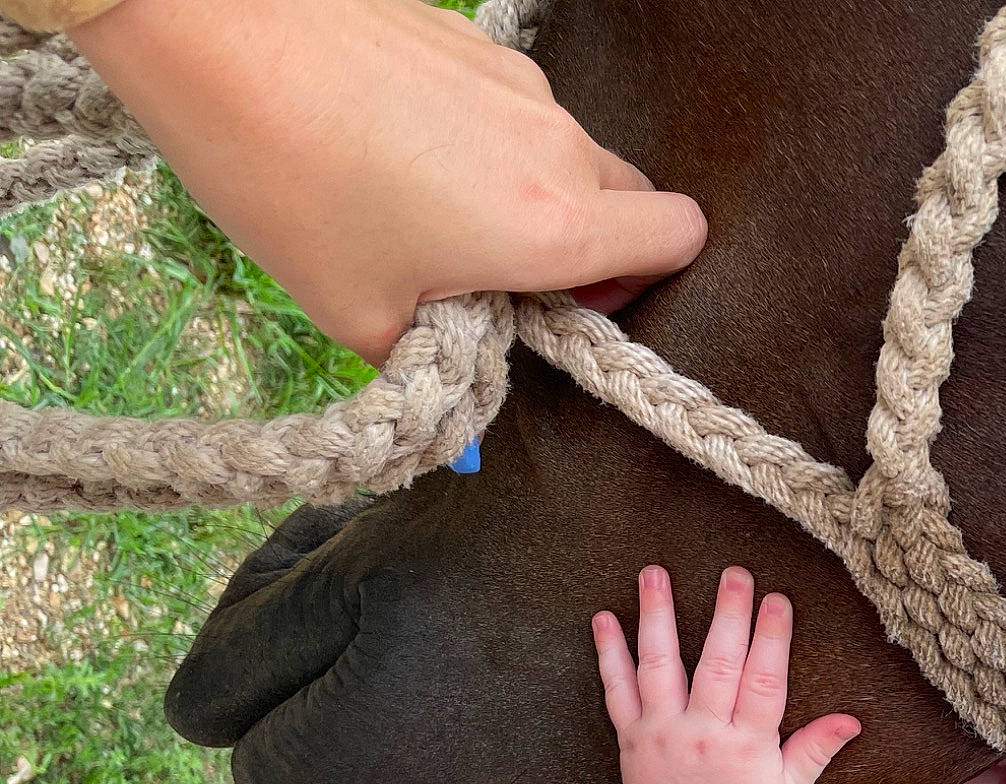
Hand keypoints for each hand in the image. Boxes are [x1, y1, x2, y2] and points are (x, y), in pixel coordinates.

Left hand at [71, 0, 706, 361]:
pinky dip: (481, 143)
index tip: (568, 303)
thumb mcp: (355, 311)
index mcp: (551, 225)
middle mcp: (557, 148)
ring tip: (424, 210)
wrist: (210, 28)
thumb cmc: (285, 174)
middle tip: (497, 274)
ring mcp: (519, 87)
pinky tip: (394, 150)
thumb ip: (429, 367)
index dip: (641, 282)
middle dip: (587, 246)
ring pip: (568, 156)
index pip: (679, 239)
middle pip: (632, 201)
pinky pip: (513, 112)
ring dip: (526, 195)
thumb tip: (450, 408)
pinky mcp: (475, 47)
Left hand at [593, 566, 860, 783]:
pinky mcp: (631, 740)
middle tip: (733, 574)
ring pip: (660, 667)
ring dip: (657, 617)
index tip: (777, 600)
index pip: (763, 682)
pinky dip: (608, 654)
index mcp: (746, 746)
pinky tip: (604, 619)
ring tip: (655, 574)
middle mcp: (701, 734)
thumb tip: (852, 720)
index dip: (771, 639)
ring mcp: (662, 734)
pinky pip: (616, 691)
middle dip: (727, 616)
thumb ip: (815, 750)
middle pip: (716, 665)